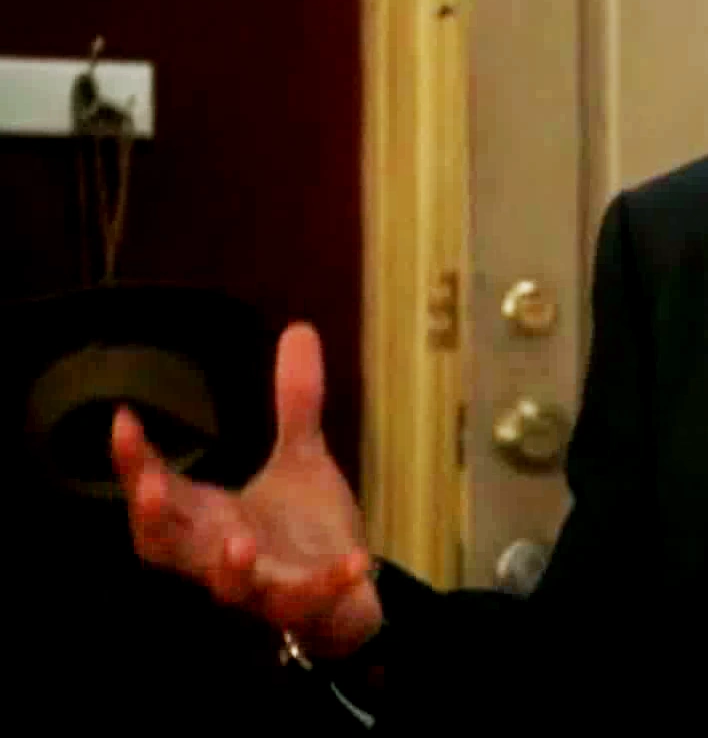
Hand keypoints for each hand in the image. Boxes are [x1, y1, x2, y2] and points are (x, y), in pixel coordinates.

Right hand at [111, 322, 382, 658]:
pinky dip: (329, 583)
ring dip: (229, 565)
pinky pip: (310, 600)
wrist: (345, 593)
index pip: (155, 492)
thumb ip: (296, 402)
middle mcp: (219, 555)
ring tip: (239, 538)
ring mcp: (259, 586)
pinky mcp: (304, 607)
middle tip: (146, 487)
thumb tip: (300, 328)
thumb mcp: (302, 458)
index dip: (134, 461)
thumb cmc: (301, 530)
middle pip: (165, 546)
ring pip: (228, 586)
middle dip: (152, 518)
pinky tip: (356, 560)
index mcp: (208, 518)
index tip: (123, 419)